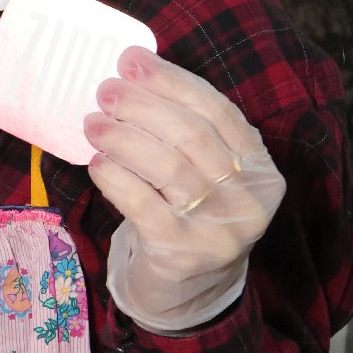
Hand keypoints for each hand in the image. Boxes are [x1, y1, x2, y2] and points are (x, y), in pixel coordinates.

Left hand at [83, 45, 284, 332]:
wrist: (187, 291)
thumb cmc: (187, 216)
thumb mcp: (203, 174)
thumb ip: (184, 133)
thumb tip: (131, 76)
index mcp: (259, 167)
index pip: (217, 110)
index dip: (172, 81)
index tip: (131, 61)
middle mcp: (249, 197)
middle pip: (191, 135)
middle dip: (142, 105)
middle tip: (105, 92)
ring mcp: (220, 228)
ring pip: (168, 166)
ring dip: (123, 137)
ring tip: (94, 124)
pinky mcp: (184, 252)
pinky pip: (144, 204)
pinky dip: (117, 178)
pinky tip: (97, 163)